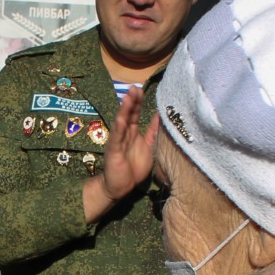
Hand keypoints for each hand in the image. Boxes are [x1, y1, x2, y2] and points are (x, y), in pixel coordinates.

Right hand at [83, 84, 159, 222]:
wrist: (120, 186)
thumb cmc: (134, 168)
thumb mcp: (148, 148)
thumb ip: (152, 133)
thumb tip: (160, 116)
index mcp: (133, 133)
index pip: (135, 114)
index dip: (138, 102)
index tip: (141, 89)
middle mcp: (124, 134)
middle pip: (128, 114)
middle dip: (131, 100)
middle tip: (135, 87)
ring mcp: (118, 141)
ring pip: (122, 122)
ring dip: (124, 109)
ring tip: (128, 96)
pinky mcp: (113, 151)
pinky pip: (116, 138)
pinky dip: (118, 128)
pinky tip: (120, 119)